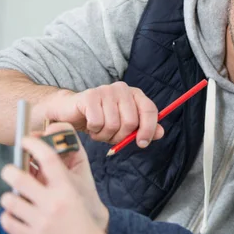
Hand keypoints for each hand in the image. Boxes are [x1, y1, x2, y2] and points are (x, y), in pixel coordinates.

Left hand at [0, 134, 123, 233]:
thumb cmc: (82, 220)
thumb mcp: (77, 195)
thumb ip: (60, 179)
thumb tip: (36, 162)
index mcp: (67, 190)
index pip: (48, 159)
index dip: (34, 144)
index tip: (25, 140)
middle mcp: (53, 204)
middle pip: (19, 177)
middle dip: (9, 171)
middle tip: (10, 170)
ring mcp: (40, 222)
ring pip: (9, 200)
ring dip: (10, 198)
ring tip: (17, 199)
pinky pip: (7, 221)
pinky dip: (9, 217)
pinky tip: (17, 216)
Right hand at [35, 81, 163, 146]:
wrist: (72, 111)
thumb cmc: (102, 120)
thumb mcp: (125, 127)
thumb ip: (143, 129)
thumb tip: (161, 133)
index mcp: (135, 94)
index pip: (150, 110)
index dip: (148, 129)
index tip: (142, 144)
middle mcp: (122, 89)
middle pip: (131, 122)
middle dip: (120, 136)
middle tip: (111, 136)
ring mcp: (106, 90)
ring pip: (113, 125)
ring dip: (105, 135)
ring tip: (99, 130)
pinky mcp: (90, 96)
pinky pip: (98, 123)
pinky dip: (94, 130)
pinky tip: (90, 125)